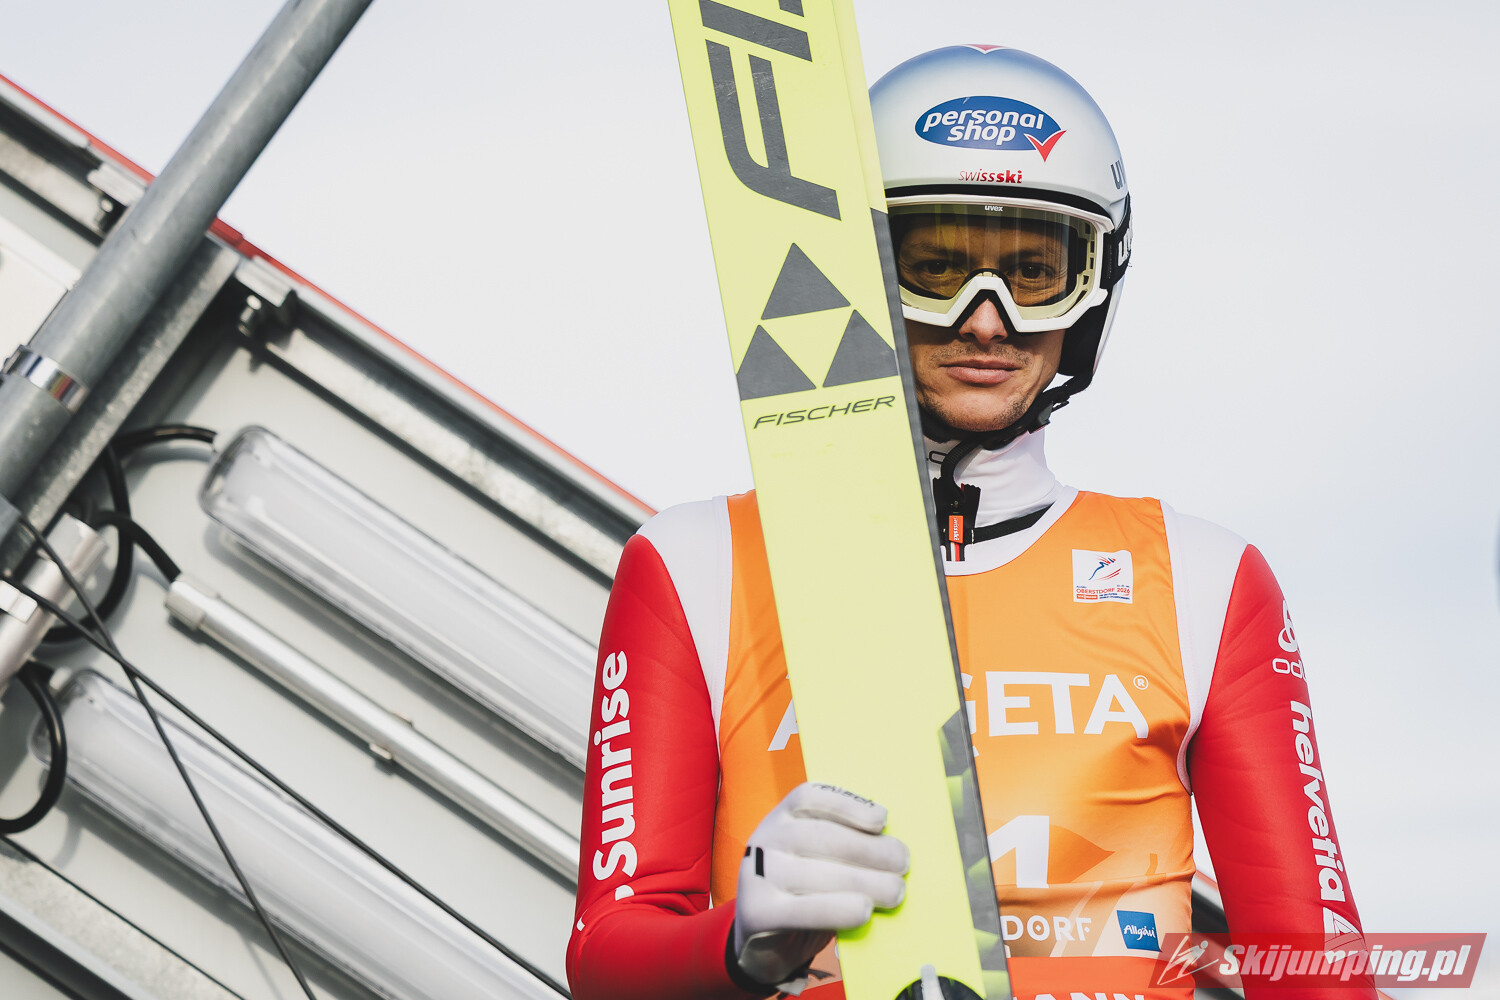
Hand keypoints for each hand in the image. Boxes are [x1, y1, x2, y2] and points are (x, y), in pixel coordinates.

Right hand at [731, 782, 909, 990]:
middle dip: (870, 849)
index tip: (882, 820)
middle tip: (902, 864)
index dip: (848, 804)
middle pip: (822, 836)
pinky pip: (805, 910)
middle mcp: (766, 839)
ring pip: (819, 874)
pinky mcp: (758, 912)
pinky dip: (840, 909)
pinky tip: (864, 910)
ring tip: (896, 892)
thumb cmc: (802, 891)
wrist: (760, 939)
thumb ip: (844, 846)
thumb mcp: (814, 858)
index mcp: (782, 817)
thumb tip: (893, 846)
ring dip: (866, 882)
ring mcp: (757, 875)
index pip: (810, 797)